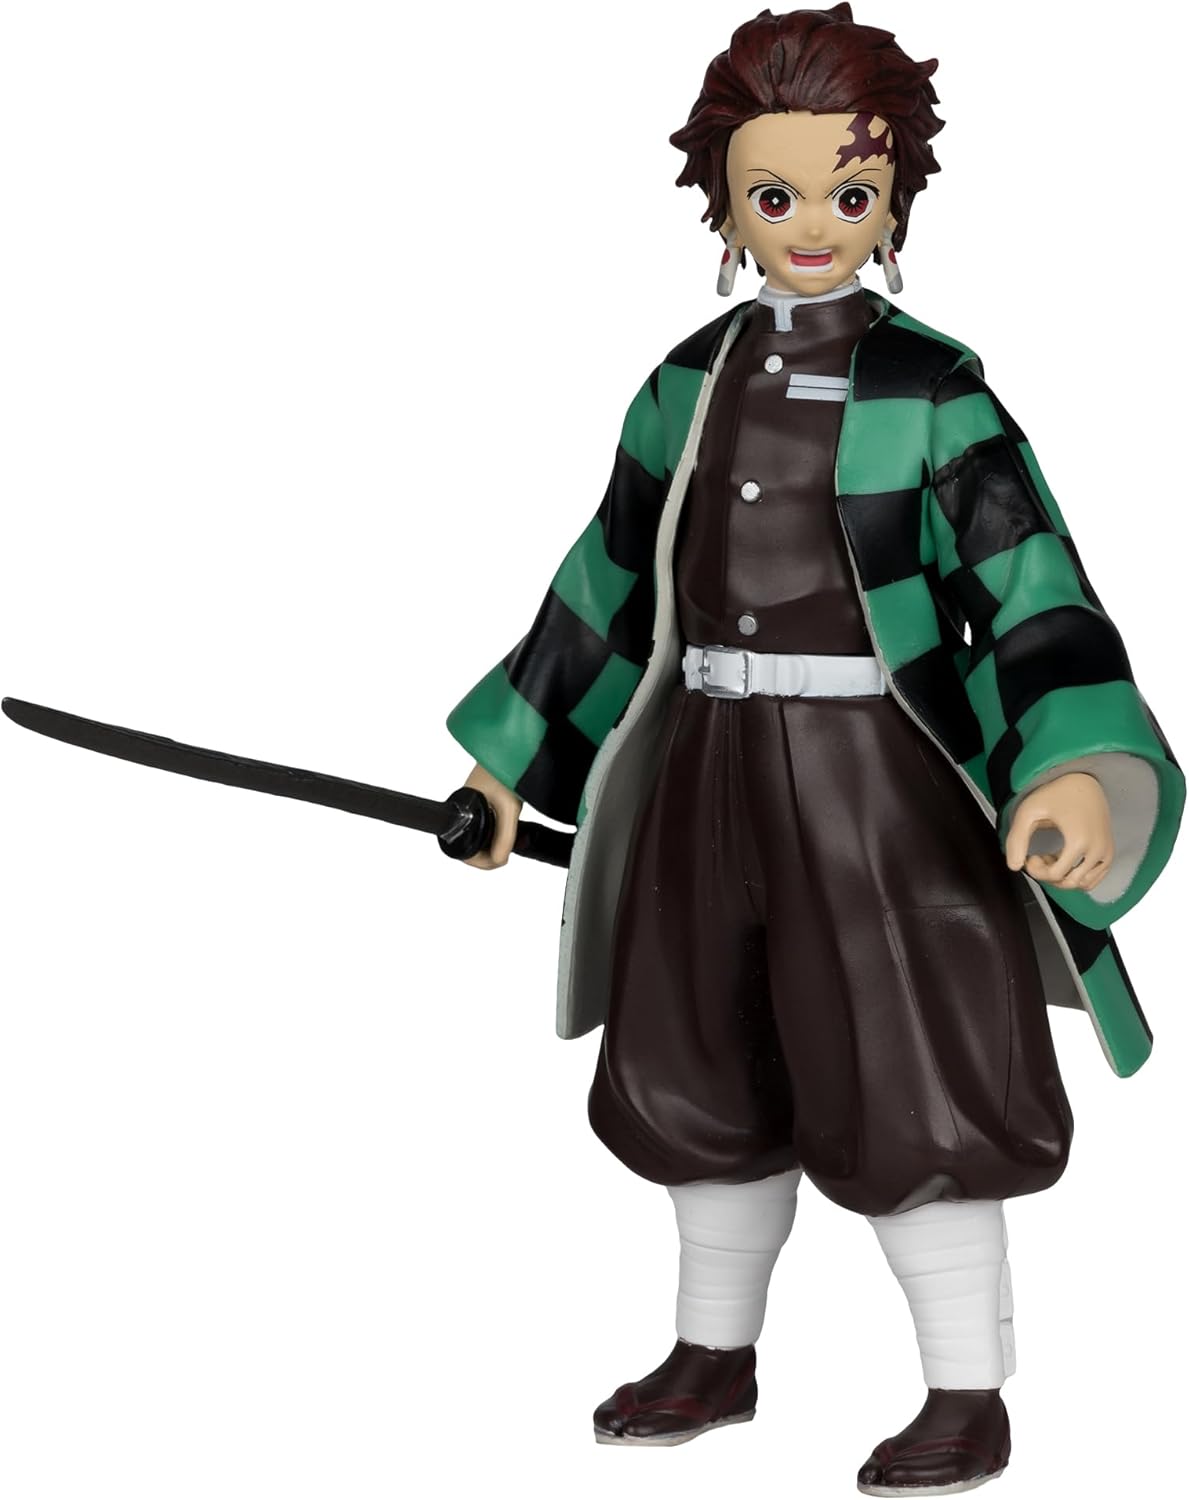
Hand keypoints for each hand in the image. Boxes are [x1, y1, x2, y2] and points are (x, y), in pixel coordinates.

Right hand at [461, 762, 522, 869]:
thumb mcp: (509, 808)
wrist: (514, 745)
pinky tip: (511, 832)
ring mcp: (476, 802)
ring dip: (494, 843)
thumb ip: (505, 836)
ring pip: (481, 835)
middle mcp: (466, 806)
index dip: (479, 861)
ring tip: (510, 845)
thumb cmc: (506, 768)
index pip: (461, 848)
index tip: (498, 861)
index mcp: (462, 808)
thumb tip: (500, 860)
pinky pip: (488, 824)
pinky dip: (498, 832)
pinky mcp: (487, 798)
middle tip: (507, 855)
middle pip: (471, 844)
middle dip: (489, 855)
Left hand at [1004, 771, 1113, 891]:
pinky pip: (1095, 878)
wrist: (1083, 781)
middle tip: (1039, 858)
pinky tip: (1065, 860)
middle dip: (1049, 876)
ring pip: (1083, 884)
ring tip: (1052, 858)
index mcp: (1079, 841)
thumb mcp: (1029, 812)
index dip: (1036, 871)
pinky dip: (1078, 876)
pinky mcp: (1109, 852)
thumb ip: (1017, 840)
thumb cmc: (1055, 794)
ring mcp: (1106, 852)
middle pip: (1070, 882)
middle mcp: (1097, 850)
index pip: (1055, 875)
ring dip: (1063, 877)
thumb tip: (1014, 867)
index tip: (1030, 857)